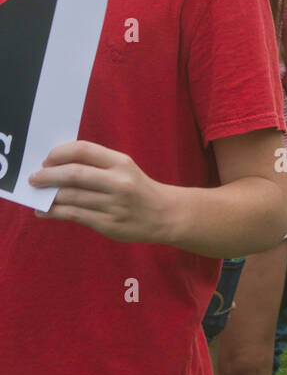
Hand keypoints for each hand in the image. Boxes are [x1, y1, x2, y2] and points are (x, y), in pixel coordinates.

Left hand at [29, 141, 172, 243]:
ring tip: (37, 195)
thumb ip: (97, 165)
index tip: (46, 159)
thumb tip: (58, 166)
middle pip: (74, 174)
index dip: (60, 153)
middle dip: (48, 175)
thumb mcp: (124, 168)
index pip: (84, 150)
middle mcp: (118, 181)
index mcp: (121, 162)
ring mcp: (113, 204)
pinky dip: (54, 212)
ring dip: (49, 195)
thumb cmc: (138, 188)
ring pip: (71, 197)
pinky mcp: (108, 224)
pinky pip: (74, 215)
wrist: (164, 214)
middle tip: (34, 177)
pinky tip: (44, 212)